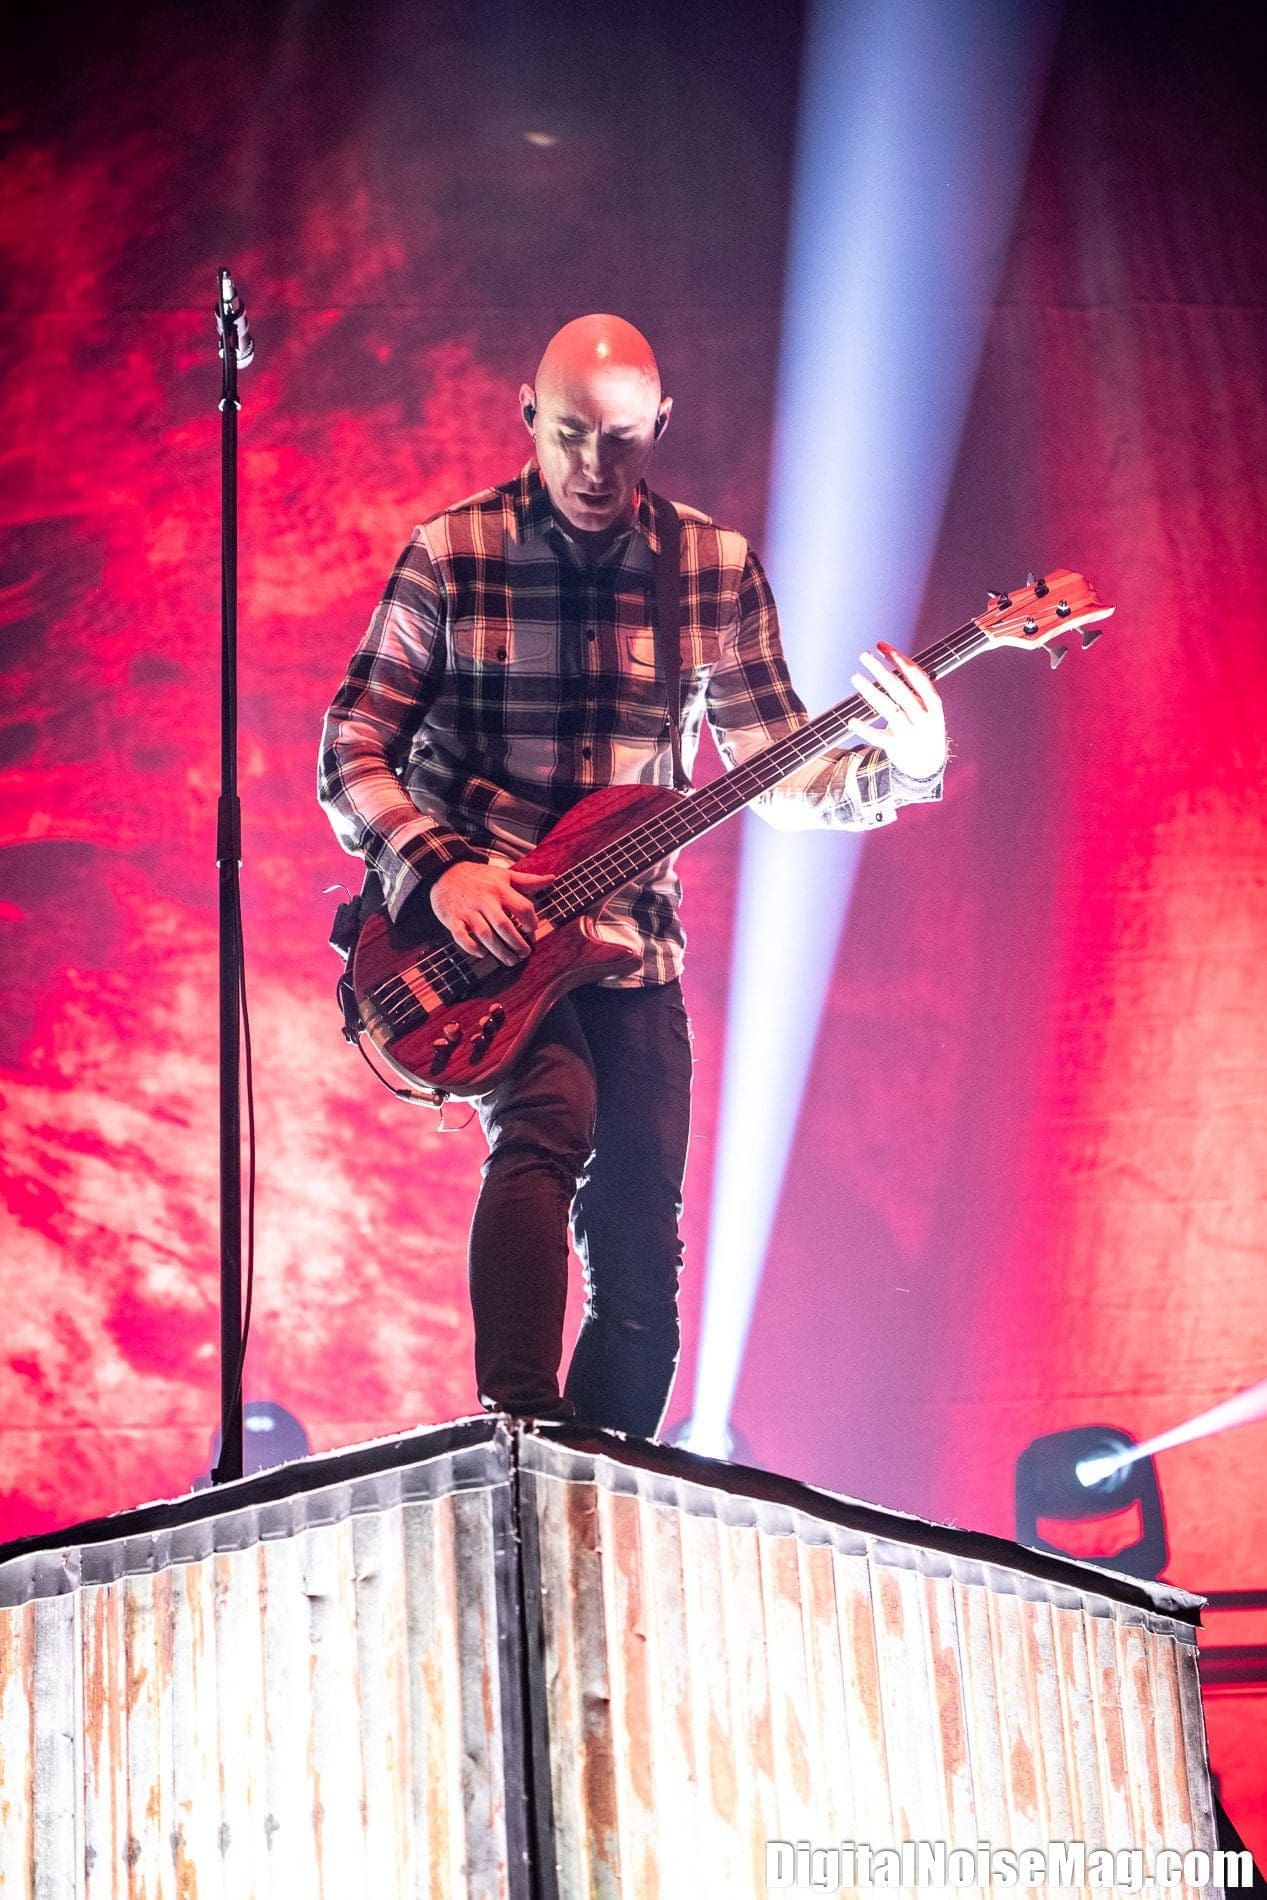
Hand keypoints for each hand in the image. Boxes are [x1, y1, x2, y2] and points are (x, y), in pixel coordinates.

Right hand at [430, 859, 553, 964]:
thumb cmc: (478, 876)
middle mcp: (485, 900)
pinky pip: (460, 936)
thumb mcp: (504, 874)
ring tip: (510, 960)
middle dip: (517, 943)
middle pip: (504, 925)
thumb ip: (528, 880)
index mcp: (500, 890)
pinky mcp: (452, 918)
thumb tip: (552, 878)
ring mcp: (468, 911)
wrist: (444, 871)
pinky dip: (471, 947)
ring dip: (499, 951)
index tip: (532, 931)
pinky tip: (482, 954)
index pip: (522, 907)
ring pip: (485, 934)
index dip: (531, 922)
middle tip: (525, 954)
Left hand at [845, 642, 946, 780]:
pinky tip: (852, 720)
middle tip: (863, 654)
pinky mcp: (897, 747)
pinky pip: (878, 737)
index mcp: (933, 703)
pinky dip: (865, 729)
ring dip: (870, 691)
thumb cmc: (922, 724)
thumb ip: (911, 685)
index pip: (916, 675)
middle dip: (880, 670)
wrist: (928, 764)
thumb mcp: (926, 705)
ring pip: (888, 709)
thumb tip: (886, 656)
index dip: (898, 659)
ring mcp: (911, 732)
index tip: (881, 645)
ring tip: (855, 676)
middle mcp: (924, 716)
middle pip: (899, 689)